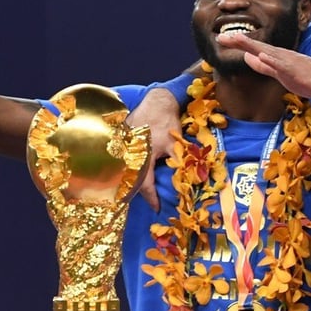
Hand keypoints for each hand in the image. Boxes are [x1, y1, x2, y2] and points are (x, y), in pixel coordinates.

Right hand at [126, 88, 181, 211]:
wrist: (156, 101)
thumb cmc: (166, 122)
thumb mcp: (175, 143)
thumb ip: (179, 161)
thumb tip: (189, 178)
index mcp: (142, 158)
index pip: (145, 185)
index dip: (152, 198)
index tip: (157, 208)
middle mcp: (129, 154)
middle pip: (131, 180)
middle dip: (139, 193)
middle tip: (148, 201)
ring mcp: (123, 147)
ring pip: (125, 171)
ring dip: (132, 182)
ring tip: (140, 191)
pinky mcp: (121, 140)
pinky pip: (122, 160)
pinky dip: (127, 169)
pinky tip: (131, 173)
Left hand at [217, 32, 310, 99]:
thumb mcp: (283, 75)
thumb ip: (267, 67)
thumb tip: (250, 58)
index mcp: (278, 58)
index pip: (254, 50)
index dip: (238, 44)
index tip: (220, 39)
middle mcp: (283, 57)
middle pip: (258, 48)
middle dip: (240, 42)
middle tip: (221, 36)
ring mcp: (292, 64)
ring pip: (269, 53)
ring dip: (253, 46)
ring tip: (237, 40)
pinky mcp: (301, 72)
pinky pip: (285, 66)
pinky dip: (273, 60)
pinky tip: (263, 56)